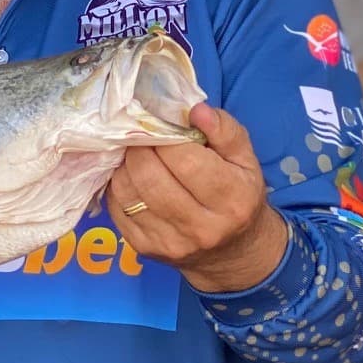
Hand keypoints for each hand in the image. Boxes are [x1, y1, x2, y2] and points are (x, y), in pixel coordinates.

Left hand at [108, 103, 288, 294]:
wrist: (232, 252)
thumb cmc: (239, 195)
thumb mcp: (246, 159)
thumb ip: (225, 130)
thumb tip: (196, 110)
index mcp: (232, 200)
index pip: (186, 161)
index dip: (166, 136)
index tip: (163, 124)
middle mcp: (202, 227)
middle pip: (150, 176)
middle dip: (141, 147)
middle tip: (144, 136)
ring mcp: (170, 242)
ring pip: (128, 191)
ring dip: (125, 164)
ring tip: (137, 154)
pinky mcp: (145, 248)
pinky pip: (116, 208)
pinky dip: (118, 185)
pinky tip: (131, 176)